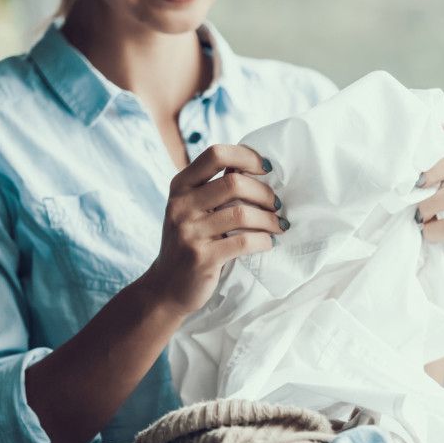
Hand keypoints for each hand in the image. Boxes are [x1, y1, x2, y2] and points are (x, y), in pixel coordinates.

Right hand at [144, 144, 285, 313]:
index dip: (247, 156)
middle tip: (276, 205)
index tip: (266, 168)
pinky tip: (268, 242)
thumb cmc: (189, 243)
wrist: (165, 288)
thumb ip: (215, 188)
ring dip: (269, 219)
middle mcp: (181, 205)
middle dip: (264, 193)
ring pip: (242, 213)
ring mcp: (189, 232)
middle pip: (234, 182)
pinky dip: (263, 240)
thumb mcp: (192, 209)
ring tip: (278, 225)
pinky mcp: (202, 258)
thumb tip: (253, 164)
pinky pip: (244, 242)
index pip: (215, 154)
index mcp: (180, 186)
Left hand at [416, 120, 443, 252]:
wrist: (418, 248)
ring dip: (430, 204)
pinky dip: (433, 229)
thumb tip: (395, 152)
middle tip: (417, 183)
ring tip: (417, 215)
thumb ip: (411, 167)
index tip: (429, 144)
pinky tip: (424, 232)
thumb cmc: (409, 210)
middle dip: (439, 168)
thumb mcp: (409, 184)